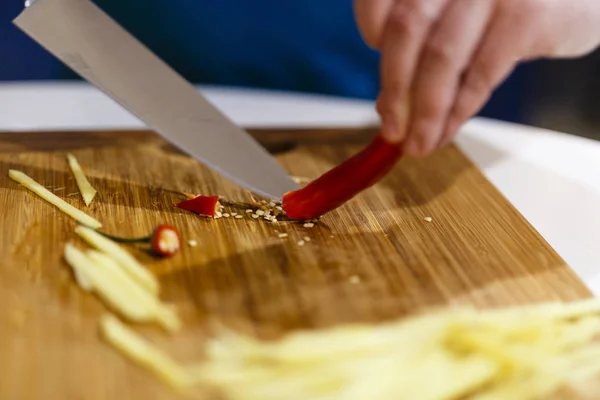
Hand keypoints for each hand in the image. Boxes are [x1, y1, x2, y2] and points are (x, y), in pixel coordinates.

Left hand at [354, 0, 599, 155]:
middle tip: (391, 131)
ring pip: (440, 56)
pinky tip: (449, 129)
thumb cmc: (509, 4)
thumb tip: (388, 103)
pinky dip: (459, 109)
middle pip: (406, 28)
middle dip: (395, 89)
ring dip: (425, 111)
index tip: (378, 72)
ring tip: (418, 143)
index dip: (372, 36)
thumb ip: (420, 46)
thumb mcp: (458, 13)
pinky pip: (480, 73)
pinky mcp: (527, 14)